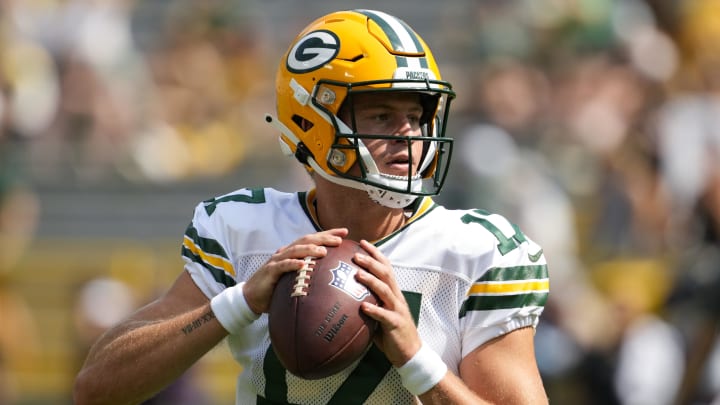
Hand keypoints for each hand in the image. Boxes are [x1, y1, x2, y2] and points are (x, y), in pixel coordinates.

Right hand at [243, 228, 347, 313]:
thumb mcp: (294, 281)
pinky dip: (292, 264)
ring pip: (295, 250)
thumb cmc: (276, 290)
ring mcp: (277, 260)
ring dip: (310, 249)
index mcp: (293, 253)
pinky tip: (302, 264)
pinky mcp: (270, 271)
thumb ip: (308, 277)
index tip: (345, 232)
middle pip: (306, 240)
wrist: (251, 297)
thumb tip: (331, 281)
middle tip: (340, 239)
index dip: (328, 234)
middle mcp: (286, 253)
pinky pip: (282, 266)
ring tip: (323, 251)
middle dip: (323, 238)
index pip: (313, 240)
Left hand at [354, 240, 421, 366]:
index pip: (386, 267)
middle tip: (356, 254)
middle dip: (371, 262)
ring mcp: (397, 310)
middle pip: (385, 274)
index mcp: (393, 292)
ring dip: (371, 281)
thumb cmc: (390, 332)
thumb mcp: (380, 313)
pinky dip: (374, 310)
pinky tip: (363, 306)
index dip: (375, 254)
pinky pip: (384, 315)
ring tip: (357, 274)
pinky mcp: (395, 324)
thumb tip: (344, 295)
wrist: (410, 352)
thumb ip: (368, 301)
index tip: (362, 242)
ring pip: (385, 290)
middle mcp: (396, 297)